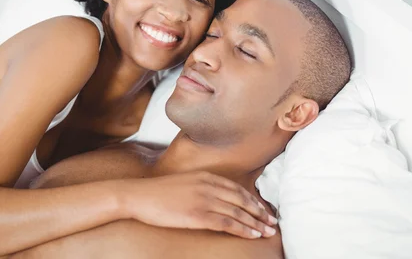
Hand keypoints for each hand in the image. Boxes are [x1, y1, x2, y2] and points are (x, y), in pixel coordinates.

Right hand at [120, 171, 277, 238]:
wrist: (139, 195)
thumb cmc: (159, 193)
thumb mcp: (185, 183)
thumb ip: (202, 187)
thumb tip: (216, 198)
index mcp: (206, 176)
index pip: (237, 189)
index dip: (253, 200)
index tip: (264, 209)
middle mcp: (208, 186)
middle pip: (242, 200)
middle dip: (260, 212)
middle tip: (272, 222)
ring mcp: (204, 200)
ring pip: (237, 212)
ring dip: (255, 223)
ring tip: (267, 231)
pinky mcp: (198, 214)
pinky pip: (226, 223)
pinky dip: (242, 229)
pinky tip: (251, 234)